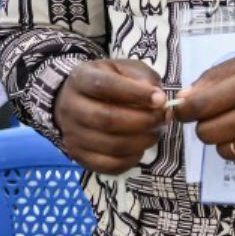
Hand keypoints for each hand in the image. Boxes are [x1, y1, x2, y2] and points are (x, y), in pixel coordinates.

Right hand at [54, 59, 165, 173]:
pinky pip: (108, 166)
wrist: (79, 100)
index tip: (161, 99)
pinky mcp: (78, 156)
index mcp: (81, 80)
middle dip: (144, 120)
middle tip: (164, 118)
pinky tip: (141, 148)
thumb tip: (158, 100)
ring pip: (110, 145)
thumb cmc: (110, 82)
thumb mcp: (126, 69)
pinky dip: (131, 160)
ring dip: (142, 141)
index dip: (135, 93)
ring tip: (157, 131)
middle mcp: (70, 108)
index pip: (104, 86)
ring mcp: (71, 134)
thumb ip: (143, 78)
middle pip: (107, 119)